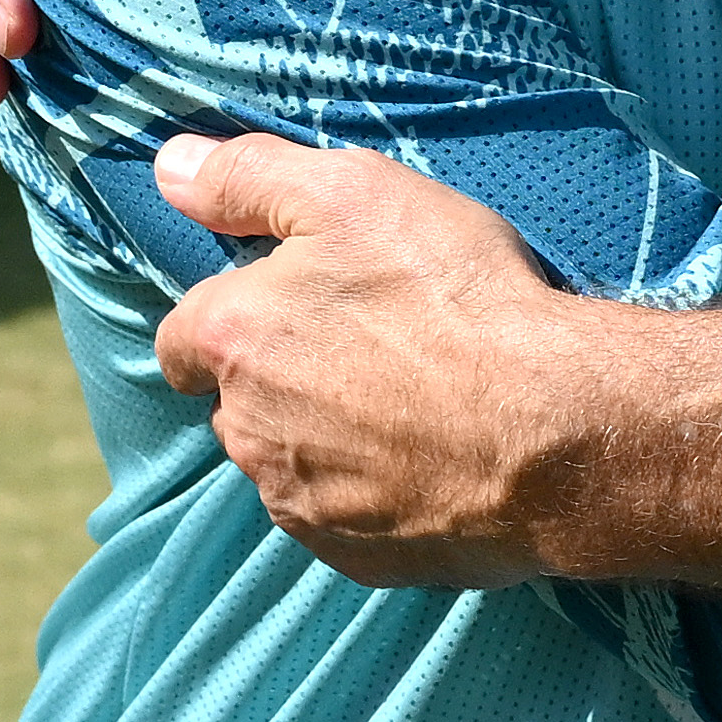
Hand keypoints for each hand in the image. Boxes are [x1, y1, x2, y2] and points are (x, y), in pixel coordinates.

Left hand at [150, 128, 597, 590]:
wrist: (550, 428)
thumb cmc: (453, 296)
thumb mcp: (353, 192)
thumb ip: (249, 176)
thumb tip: (171, 165)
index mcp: (233, 340)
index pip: (180, 339)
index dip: (228, 317)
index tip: (287, 306)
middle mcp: (246, 431)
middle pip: (235, 403)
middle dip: (279, 377)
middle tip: (366, 344)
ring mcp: (297, 504)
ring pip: (284, 462)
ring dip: (321, 435)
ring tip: (406, 402)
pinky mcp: (352, 555)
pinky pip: (339, 517)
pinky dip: (367, 490)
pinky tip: (428, 457)